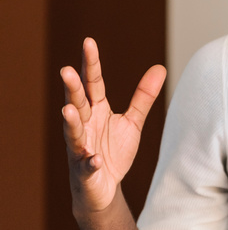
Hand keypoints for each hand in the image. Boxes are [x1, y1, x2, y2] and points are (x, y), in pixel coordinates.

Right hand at [61, 38, 166, 216]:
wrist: (103, 188)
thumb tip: (160, 67)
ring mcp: (81, 148)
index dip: (91, 64)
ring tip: (68, 109)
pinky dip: (89, 162)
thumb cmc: (113, 151)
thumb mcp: (132, 122)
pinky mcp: (85, 171)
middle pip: (78, 103)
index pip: (93, 83)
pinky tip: (93, 158)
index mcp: (96, 110)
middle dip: (72, 88)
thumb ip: (143, 97)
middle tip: (66, 71)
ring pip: (74, 132)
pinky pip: (86, 165)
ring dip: (71, 122)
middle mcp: (85, 125)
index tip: (88, 42)